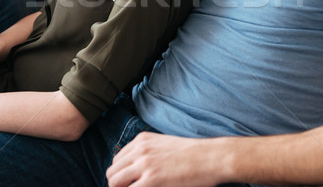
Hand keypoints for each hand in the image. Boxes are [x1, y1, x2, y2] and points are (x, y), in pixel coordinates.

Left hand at [106, 132, 224, 186]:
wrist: (211, 157)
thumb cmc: (193, 154)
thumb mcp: (165, 146)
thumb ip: (148, 153)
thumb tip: (137, 169)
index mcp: (142, 140)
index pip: (117, 160)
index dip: (121, 175)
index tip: (128, 183)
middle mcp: (139, 150)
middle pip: (112, 171)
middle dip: (117, 184)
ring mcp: (144, 164)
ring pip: (114, 181)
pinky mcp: (151, 180)